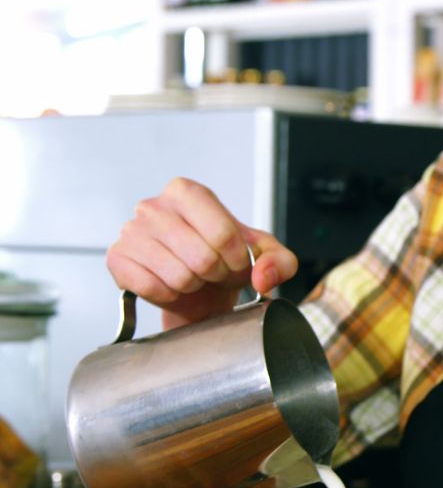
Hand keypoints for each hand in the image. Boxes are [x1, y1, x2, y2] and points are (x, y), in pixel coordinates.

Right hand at [106, 177, 297, 328]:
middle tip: (214, 273)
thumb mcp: (265, 255)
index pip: (223, 233)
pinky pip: (151, 287)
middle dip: (217, 274)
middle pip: (202, 257)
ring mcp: (131, 231)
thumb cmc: (227, 261)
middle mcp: (154, 206)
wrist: (199, 288)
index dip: (238, 259)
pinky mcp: (118, 259)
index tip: (237, 264)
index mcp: (188, 192)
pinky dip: (169, 294)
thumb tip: (262, 276)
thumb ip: (279, 261)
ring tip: (195, 277)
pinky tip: (172, 285)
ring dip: (194, 285)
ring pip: (179, 276)